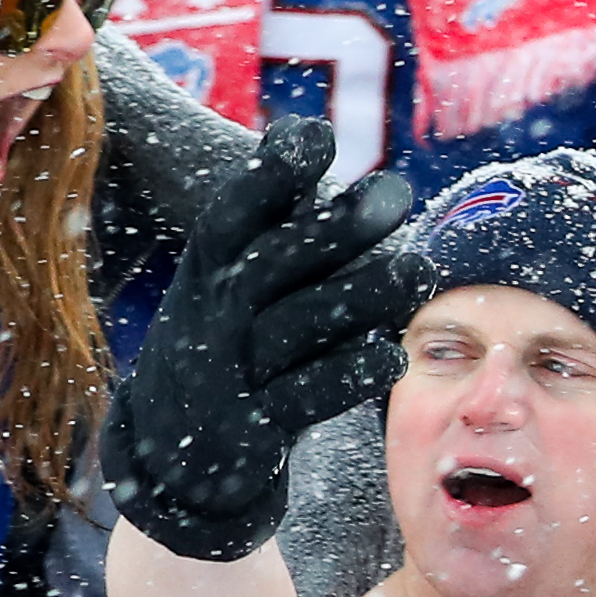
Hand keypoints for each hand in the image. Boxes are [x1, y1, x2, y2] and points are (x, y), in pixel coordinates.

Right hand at [109, 117, 421, 562]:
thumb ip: (276, 232)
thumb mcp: (232, 288)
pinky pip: (306, 397)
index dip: (269, 174)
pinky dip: (350, 373)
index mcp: (207, 273)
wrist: (173, 463)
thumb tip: (316, 145)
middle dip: (334, 226)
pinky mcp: (253, 429)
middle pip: (274, 264)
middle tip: (396, 191)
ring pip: (298, 326)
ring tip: (421, 268)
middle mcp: (212, 316)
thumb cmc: (228, 351)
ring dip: (363, 294)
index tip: (315, 133)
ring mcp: (229, 374)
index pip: (231, 215)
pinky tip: (393, 353)